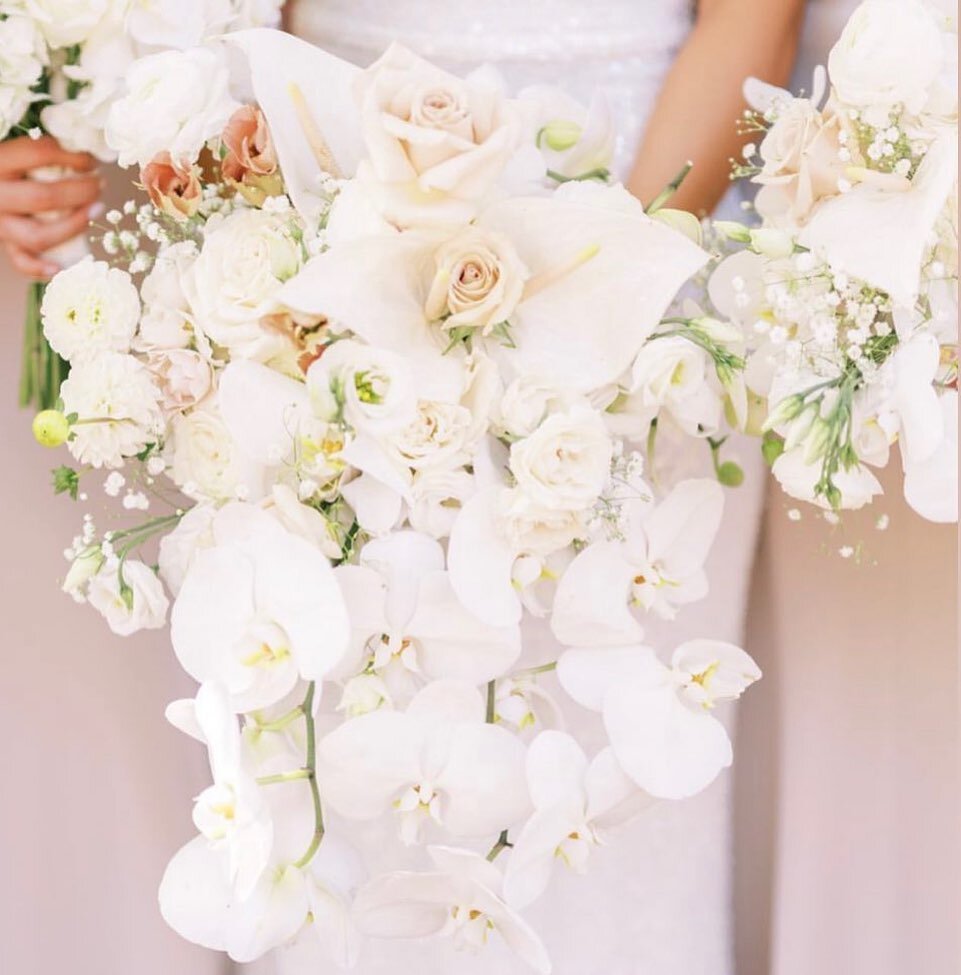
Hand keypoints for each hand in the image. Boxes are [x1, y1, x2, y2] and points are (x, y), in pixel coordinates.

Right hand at [0, 135, 102, 279]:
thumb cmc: (10, 168)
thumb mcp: (18, 153)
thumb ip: (42, 152)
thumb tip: (90, 149)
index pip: (37, 154)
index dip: (71, 156)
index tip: (91, 160)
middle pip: (43, 198)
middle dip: (79, 192)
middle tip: (99, 184)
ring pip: (38, 235)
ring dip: (73, 226)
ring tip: (96, 210)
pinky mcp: (5, 243)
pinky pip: (22, 262)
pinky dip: (41, 268)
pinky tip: (60, 267)